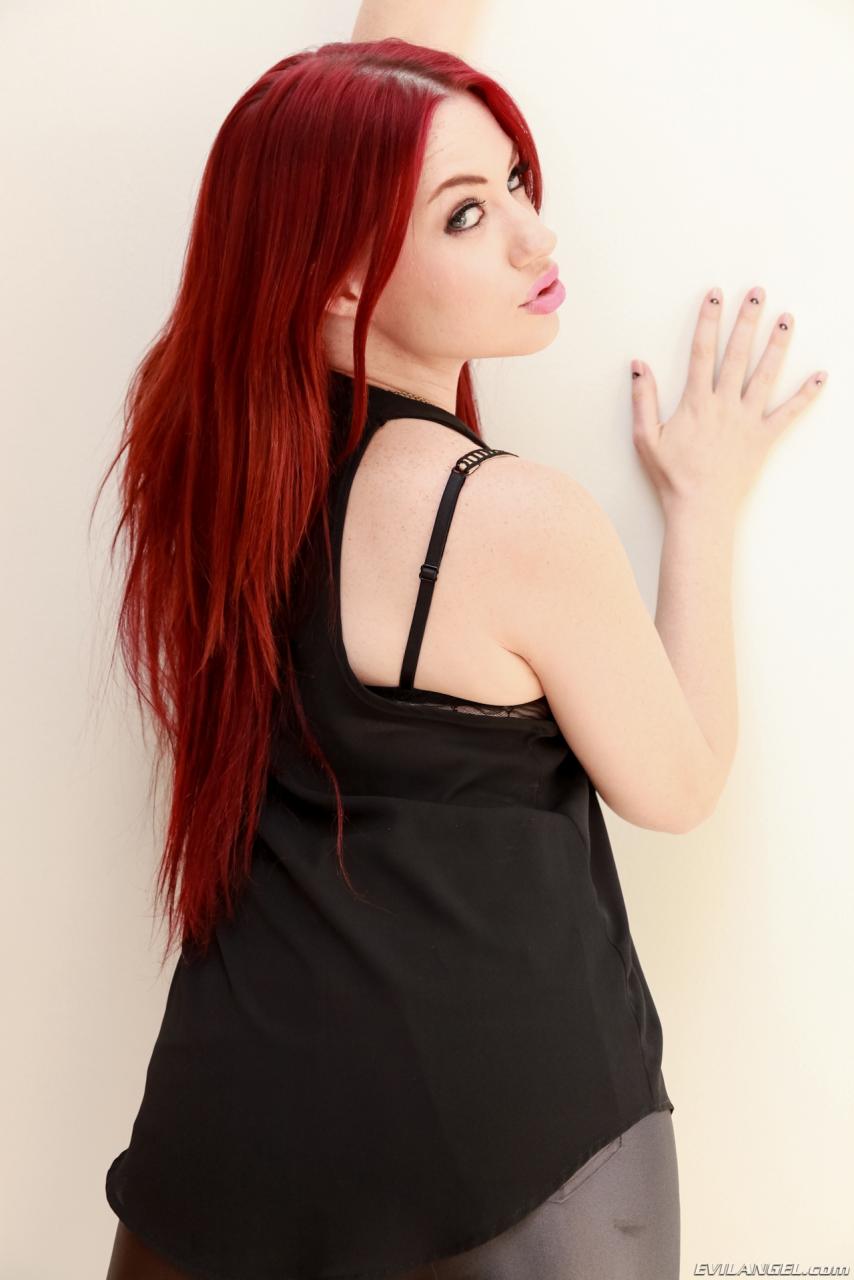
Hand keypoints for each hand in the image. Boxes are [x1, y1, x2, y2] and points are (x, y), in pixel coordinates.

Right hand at [630, 285, 827, 519]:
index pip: (701, 352)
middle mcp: (725, 405)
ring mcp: (748, 421)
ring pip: (766, 375)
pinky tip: (821, 376)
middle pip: (738, 354)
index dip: (708, 321)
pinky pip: (789, 414)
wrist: (699, 510)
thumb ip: (642, 399)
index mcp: (696, 403)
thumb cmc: (671, 477)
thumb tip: (638, 365)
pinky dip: (806, 395)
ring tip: (787, 319)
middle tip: (757, 293)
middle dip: (747, 320)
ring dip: (777, 345)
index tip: (714, 296)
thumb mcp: (645, 438)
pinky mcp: (764, 439)